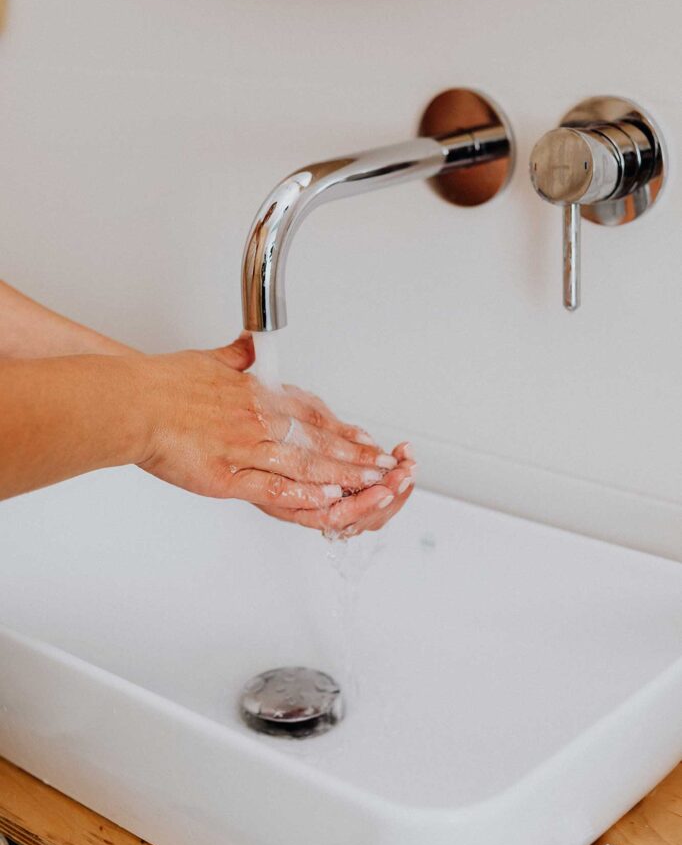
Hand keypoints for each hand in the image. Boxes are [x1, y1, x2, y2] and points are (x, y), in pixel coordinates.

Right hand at [137, 335, 413, 532]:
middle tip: (385, 467)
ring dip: (342, 475)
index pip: (313, 413)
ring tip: (371, 485)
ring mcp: (245, 449)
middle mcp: (259, 420)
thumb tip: (252, 346)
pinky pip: (272, 486)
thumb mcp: (210, 360)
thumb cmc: (164, 383)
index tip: (366, 439)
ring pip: (305, 463)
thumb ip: (238, 357)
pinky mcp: (226, 477)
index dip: (343, 429)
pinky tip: (325, 498)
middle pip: (318, 440)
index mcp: (257, 394)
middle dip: (356, 456)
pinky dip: (302, 492)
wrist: (133, 403)